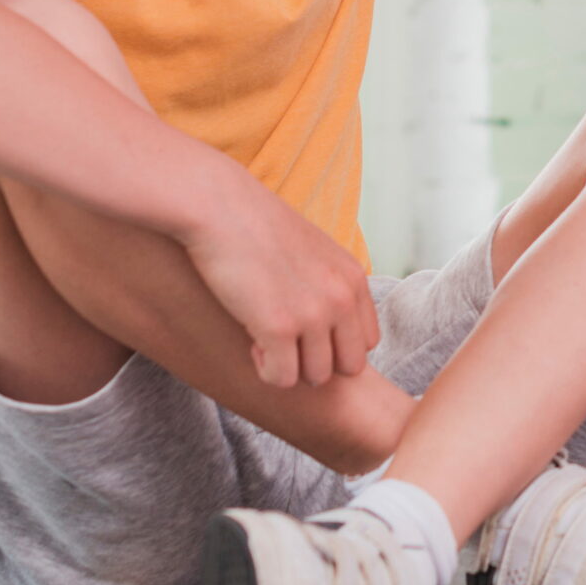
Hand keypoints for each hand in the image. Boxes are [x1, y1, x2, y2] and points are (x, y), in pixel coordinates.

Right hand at [181, 176, 380, 388]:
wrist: (218, 206)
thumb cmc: (255, 227)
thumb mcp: (312, 251)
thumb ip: (328, 286)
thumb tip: (326, 327)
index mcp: (353, 278)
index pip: (367, 341)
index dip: (335, 346)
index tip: (305, 331)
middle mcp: (342, 297)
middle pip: (350, 366)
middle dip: (317, 363)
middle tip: (286, 343)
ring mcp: (314, 314)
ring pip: (316, 377)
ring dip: (288, 366)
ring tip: (264, 337)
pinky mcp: (279, 327)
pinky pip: (282, 378)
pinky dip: (265, 371)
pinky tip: (251, 342)